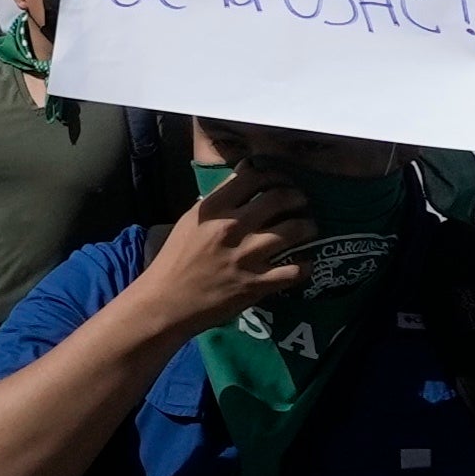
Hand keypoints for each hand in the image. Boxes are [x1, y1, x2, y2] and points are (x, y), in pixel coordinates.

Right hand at [132, 167, 316, 332]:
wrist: (166, 302)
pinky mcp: (256, 284)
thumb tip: (245, 173)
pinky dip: (304, 266)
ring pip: (296, 230)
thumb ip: (219, 198)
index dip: (274, 175)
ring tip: (308, 228)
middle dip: (297, 197)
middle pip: (280, 198)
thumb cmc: (176, 259)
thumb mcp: (191, 220)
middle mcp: (232, 227)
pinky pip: (295, 270)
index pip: (254, 177)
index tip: (280, 182)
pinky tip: (303, 263)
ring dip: (308, 226)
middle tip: (300, 202)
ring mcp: (247, 256)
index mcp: (214, 209)